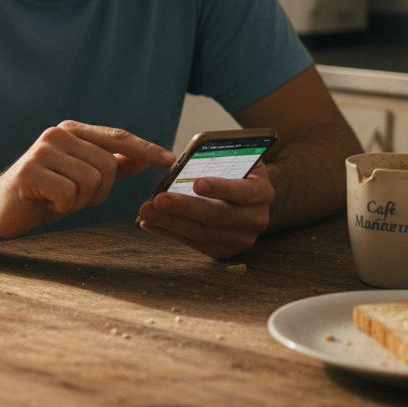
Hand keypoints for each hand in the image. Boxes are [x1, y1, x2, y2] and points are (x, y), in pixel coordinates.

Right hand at [0, 120, 174, 238]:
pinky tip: (46, 203)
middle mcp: (58, 134)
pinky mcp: (30, 171)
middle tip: (74, 198)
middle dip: (99, 191)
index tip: (169, 160)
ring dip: (80, 201)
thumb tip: (144, 158)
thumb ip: (111, 165)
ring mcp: (43, 150)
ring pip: (91, 180)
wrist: (0, 207)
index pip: (117, 137)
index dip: (145, 148)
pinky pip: (69, 194)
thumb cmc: (44, 193)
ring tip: (58, 199)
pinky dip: (63, 207)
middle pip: (108, 165)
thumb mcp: (81, 177)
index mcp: (72, 130)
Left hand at [136, 164, 276, 259]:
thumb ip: (219, 155)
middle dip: (184, 207)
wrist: (249, 198)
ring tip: (146, 211)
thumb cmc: (236, 171)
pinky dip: (170, 233)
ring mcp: (242, 239)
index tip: (196, 183)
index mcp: (261, 192)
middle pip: (216, 216)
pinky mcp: (225, 251)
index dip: (219, 187)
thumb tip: (186, 155)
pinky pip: (194, 244)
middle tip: (158, 199)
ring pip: (202, 234)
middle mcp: (256, 219)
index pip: (241, 190)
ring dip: (170, 222)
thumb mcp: (236, 157)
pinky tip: (151, 223)